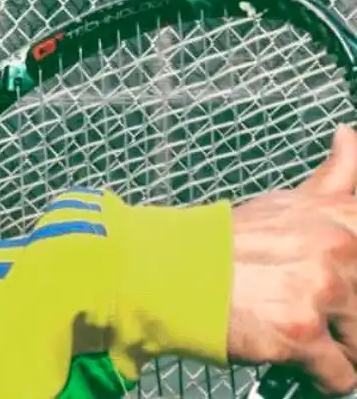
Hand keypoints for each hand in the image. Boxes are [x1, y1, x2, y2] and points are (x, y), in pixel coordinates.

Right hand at [228, 125, 356, 394]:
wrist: (170, 270)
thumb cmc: (224, 240)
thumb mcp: (284, 203)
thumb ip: (334, 176)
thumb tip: (349, 134)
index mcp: (338, 218)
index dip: (355, 274)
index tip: (346, 281)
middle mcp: (337, 247)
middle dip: (348, 316)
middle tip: (313, 308)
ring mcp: (321, 290)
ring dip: (340, 348)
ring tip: (302, 332)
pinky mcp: (301, 333)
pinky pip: (340, 377)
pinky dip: (321, 375)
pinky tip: (296, 357)